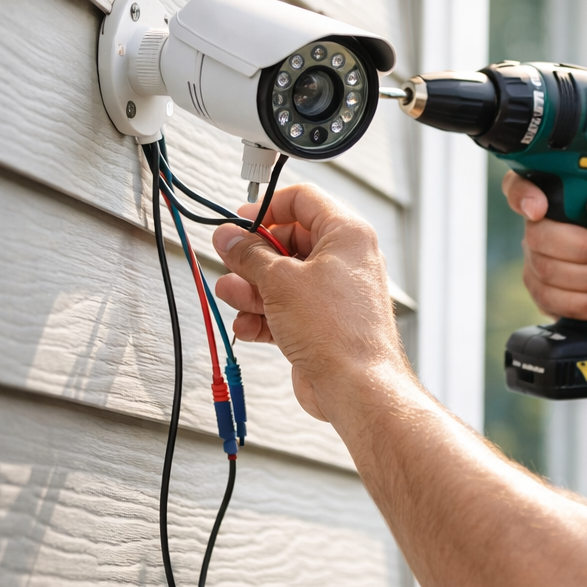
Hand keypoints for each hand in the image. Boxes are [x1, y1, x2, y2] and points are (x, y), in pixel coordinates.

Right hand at [211, 183, 405, 421]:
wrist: (356, 387)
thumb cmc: (336, 331)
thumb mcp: (280, 281)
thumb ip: (249, 255)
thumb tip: (229, 237)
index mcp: (347, 235)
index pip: (304, 200)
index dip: (267, 206)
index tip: (240, 221)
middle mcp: (346, 261)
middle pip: (290, 242)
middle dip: (254, 255)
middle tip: (230, 262)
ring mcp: (336, 295)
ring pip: (284, 279)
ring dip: (253, 289)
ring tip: (232, 296)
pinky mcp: (324, 324)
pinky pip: (288, 310)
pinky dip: (265, 316)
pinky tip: (248, 326)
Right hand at [503, 173, 586, 319]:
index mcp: (565, 192)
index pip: (521, 183)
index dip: (522, 194)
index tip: (539, 209)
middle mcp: (547, 223)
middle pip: (537, 234)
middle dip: (581, 247)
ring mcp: (541, 259)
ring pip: (545, 269)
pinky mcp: (545, 292)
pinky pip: (549, 298)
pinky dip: (580, 303)